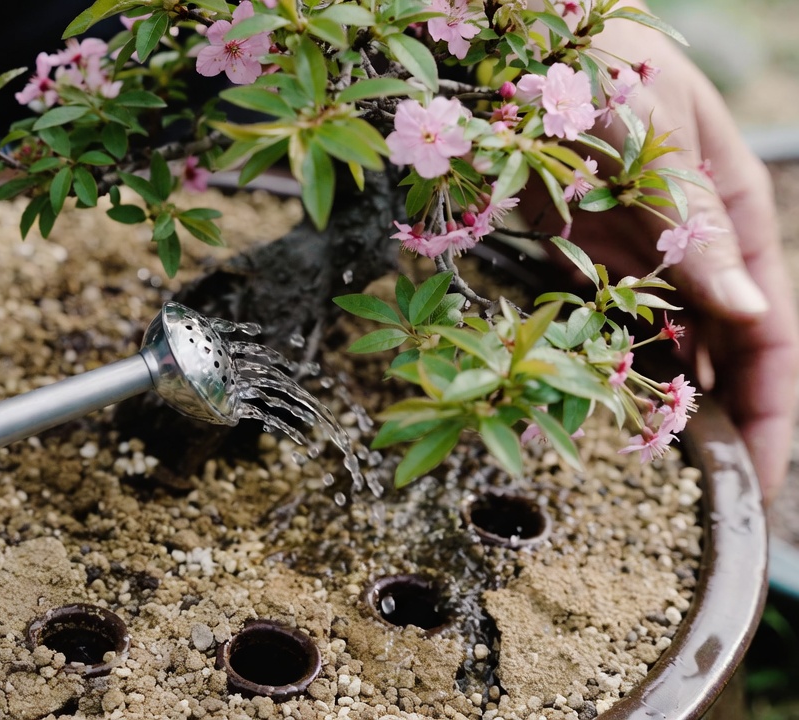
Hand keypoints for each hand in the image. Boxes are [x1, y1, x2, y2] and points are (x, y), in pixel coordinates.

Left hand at [527, 5, 798, 500]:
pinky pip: (612, 321)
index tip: (762, 471)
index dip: (773, 401)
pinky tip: (623, 409)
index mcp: (732, 204)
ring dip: (676, 403)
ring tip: (674, 471)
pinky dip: (621, 365)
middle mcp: (692, 236)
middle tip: (719, 493)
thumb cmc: (591, 63)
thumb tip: (748, 309)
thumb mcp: (652, 137)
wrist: (510, 38)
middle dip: (731, 419)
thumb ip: (692, 225)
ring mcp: (637, 248)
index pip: (769, 321)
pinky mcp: (583, 251)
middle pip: (727, 345)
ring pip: (673, 343)